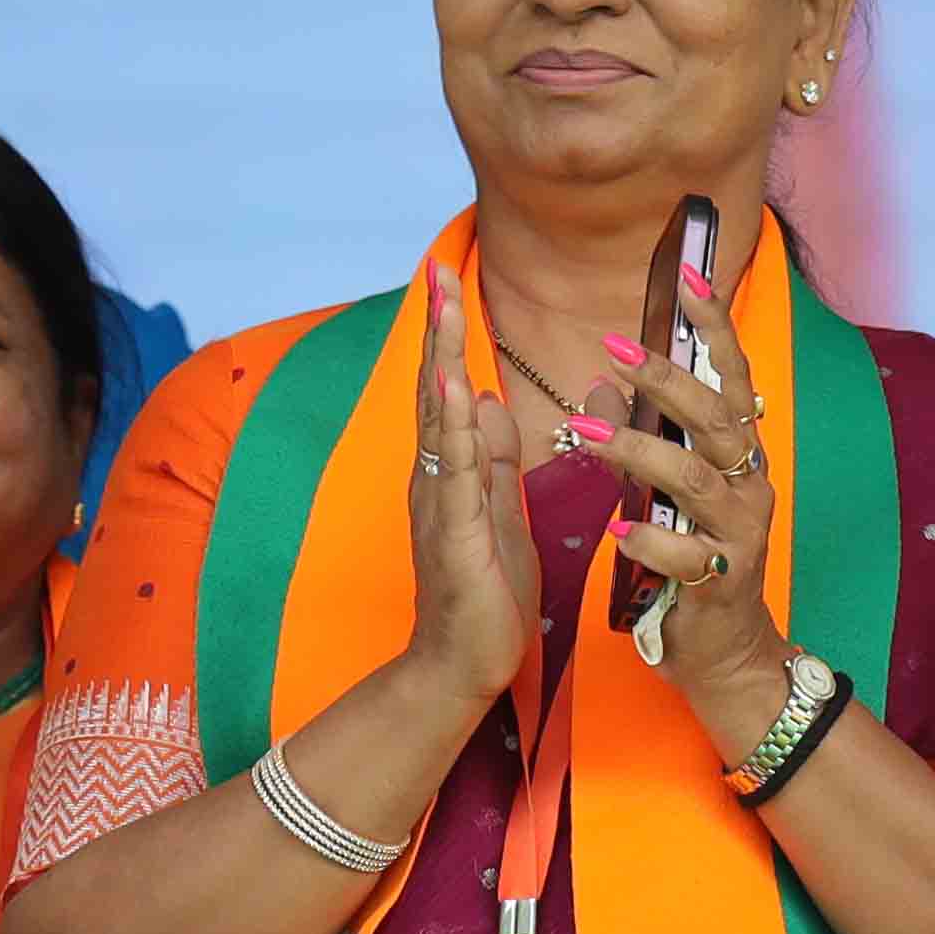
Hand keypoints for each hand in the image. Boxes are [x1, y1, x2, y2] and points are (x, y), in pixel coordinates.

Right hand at [396, 265, 542, 712]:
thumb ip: (492, 458)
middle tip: (439, 267)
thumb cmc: (485, 596)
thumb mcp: (500, 513)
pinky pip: (455, 469)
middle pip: (434, 388)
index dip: (451, 334)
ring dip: (440, 357)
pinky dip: (452, 423)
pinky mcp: (453, 533)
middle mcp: (437, 477)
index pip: (449, 389)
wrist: (464, 666)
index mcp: (453, 471)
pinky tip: (455, 385)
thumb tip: (483, 398)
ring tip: (443, 304)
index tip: (451, 278)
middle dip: (439, 328)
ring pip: (439, 417)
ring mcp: (439, 502)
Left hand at [572, 274, 792, 720]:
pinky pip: (689, 556)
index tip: (688, 273)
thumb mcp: (666, 490)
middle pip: (717, 418)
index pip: (731, 378)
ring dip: (639, 452)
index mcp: (737, 456)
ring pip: (697, 479)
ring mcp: (740, 535)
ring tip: (584, 434)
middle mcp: (749, 485)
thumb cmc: (691, 557)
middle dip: (668, 379)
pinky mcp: (721, 583)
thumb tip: (600, 384)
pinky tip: (618, 531)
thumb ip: (643, 435)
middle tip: (611, 348)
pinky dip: (652, 540)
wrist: (723, 650)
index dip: (713, 326)